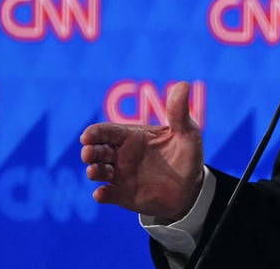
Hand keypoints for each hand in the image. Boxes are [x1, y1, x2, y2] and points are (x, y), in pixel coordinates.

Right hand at [80, 81, 204, 220]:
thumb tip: (183, 85)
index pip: (108, 131)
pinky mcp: (124, 195)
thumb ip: (179, 112)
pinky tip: (101, 194)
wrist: (192, 187)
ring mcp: (121, 176)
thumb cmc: (187, 155)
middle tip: (88, 153)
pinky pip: (109, 194)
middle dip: (89, 151)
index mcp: (133, 136)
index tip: (87, 136)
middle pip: (97, 150)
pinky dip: (102, 194)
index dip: (95, 132)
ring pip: (99, 172)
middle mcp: (122, 155)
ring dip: (93, 171)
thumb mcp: (187, 132)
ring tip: (93, 171)